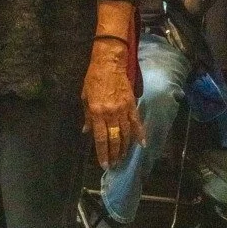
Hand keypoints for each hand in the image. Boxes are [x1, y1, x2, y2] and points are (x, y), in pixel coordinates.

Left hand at [81, 41, 144, 168]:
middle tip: (115, 164)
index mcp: (97, 111)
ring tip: (123, 158)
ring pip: (125, 134)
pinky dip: (140, 134)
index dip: (103, 153)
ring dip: (125, 148)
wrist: (109, 63)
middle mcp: (110, 113)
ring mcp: (123, 109)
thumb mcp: (85, 96)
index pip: (100, 138)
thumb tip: (86, 131)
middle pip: (114, 139)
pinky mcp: (131, 105)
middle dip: (114, 154)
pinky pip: (137, 123)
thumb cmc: (93, 78)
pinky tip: (142, 145)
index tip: (105, 164)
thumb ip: (87, 115)